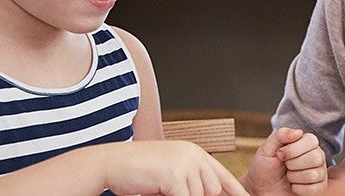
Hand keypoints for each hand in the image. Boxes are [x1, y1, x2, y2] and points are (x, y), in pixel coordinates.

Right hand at [96, 140, 248, 195]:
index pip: (222, 175)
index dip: (235, 191)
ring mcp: (185, 163)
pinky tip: (160, 195)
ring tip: (160, 191)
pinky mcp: (174, 175)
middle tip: (174, 193)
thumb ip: (188, 181)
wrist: (109, 163)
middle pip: (213, 189)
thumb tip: (206, 194)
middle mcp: (193, 155)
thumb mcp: (169, 173)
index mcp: (194, 153)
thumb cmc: (137, 171)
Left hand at [244, 127, 327, 194]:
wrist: (260, 190)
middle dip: (293, 164)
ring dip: (294, 177)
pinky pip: (314, 189)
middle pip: (315, 158)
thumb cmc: (264, 169)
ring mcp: (319, 173)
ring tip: (288, 177)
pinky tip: (293, 186)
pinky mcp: (318, 188)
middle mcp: (316, 156)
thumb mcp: (267, 149)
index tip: (280, 155)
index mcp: (306, 144)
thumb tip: (298, 132)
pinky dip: (298, 189)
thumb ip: (281, 136)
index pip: (311, 140)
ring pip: (313, 175)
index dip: (293, 149)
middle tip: (285, 166)